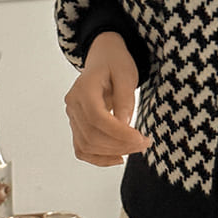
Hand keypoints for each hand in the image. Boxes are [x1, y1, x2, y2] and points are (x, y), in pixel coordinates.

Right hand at [64, 32, 151, 166]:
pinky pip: (82, 149)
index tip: (140, 138)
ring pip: (87, 145)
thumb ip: (124, 99)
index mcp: (84, 89)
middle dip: (120, 145)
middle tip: (144, 143)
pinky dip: (99, 158)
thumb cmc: (115, 64)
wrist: (103, 59)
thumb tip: (124, 125)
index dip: (119, 133)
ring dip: (113, 152)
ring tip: (136, 147)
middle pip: (92, 135)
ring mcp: (72, 116)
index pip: (97, 118)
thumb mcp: (126, 75)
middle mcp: (73, 104)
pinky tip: (118, 157)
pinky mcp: (77, 126)